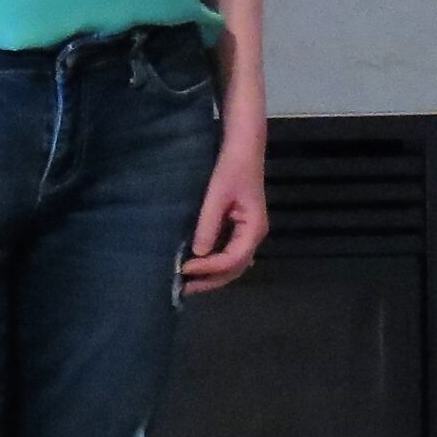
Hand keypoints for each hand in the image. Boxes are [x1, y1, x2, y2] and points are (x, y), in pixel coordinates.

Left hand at [180, 133, 267, 294]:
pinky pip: (228, 254)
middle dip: (209, 280)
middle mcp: (254, 236)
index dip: (209, 268)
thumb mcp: (217, 195)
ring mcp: (248, 234)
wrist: (243, 149)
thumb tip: (197, 253)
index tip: (185, 268)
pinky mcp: (239, 229)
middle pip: (234, 269)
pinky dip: (213, 263)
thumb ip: (208, 224)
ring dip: (211, 275)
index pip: (232, 260)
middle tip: (183, 287)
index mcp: (253, 229)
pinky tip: (196, 265)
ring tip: (187, 281)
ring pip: (232, 265)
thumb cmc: (232, 168)